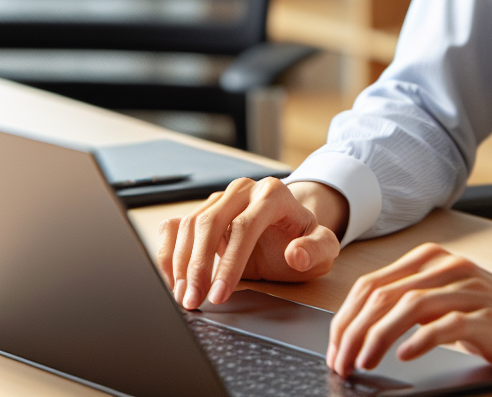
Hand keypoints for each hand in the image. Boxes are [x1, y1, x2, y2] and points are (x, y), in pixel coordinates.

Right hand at [156, 177, 347, 308]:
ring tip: (184, 297)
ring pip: (190, 224)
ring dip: (181, 264)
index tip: (219, 295)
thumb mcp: (323, 248)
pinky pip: (175, 225)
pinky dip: (169, 253)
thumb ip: (316, 250)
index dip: (229, 262)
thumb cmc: (304, 241)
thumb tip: (296, 254)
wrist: (289, 231)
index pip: (245, 226)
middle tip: (193, 301)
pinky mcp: (203, 210)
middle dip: (198, 266)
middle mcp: (243, 190)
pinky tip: (174, 280)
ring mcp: (220, 198)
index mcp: (273, 194)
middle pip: (210, 222)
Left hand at [326, 242, 491, 377]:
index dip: (346, 316)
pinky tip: (405, 358)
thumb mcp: (449, 299)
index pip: (372, 283)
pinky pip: (445, 325)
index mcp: (432, 260)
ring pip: (408, 307)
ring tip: (362, 364)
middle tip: (340, 361)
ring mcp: (468, 290)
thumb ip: (413, 302)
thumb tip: (361, 330)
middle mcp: (447, 268)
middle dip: (353, 331)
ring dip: (377, 338)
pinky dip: (419, 340)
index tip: (334, 346)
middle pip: (383, 295)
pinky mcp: (487, 316)